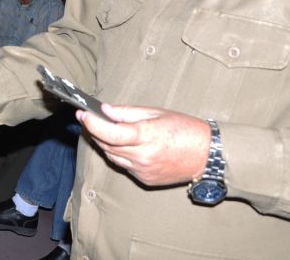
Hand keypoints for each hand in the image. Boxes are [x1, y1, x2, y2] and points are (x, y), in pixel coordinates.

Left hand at [76, 104, 210, 186]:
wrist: (207, 155)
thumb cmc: (184, 129)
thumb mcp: (156, 113)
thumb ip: (127, 112)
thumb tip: (105, 110)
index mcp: (146, 136)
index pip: (110, 133)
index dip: (92, 124)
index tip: (82, 114)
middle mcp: (143, 156)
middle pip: (107, 145)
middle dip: (95, 131)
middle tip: (89, 118)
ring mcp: (143, 170)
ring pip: (112, 156)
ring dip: (105, 143)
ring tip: (104, 129)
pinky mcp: (145, 179)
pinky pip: (124, 165)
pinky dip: (119, 154)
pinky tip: (124, 144)